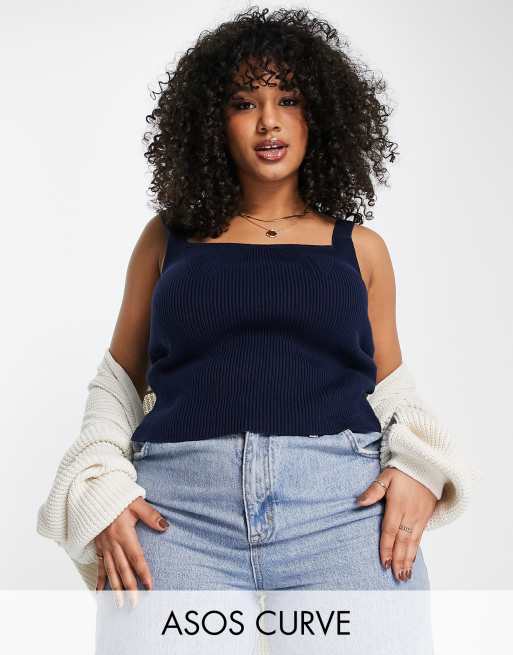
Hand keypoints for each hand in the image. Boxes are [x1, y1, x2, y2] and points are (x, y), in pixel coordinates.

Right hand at [95, 496, 169, 602]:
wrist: (96, 494)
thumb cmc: (118, 498)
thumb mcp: (136, 503)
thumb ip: (151, 515)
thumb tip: (165, 526)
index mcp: (124, 534)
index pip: (136, 557)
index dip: (143, 573)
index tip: (150, 586)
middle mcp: (113, 543)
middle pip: (123, 569)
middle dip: (129, 588)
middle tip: (135, 604)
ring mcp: (104, 547)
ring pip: (111, 571)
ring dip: (115, 589)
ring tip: (119, 604)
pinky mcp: (98, 547)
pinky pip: (99, 566)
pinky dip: (99, 580)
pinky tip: (100, 593)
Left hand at [356, 467, 437, 581]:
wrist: (428, 466)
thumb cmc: (403, 471)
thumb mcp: (386, 476)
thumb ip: (373, 491)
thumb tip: (358, 502)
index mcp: (397, 505)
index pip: (390, 530)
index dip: (387, 547)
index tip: (384, 563)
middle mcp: (410, 514)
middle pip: (403, 541)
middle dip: (400, 560)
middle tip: (397, 577)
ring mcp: (420, 517)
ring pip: (413, 542)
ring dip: (409, 559)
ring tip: (405, 575)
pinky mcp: (426, 517)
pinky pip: (420, 537)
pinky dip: (416, 550)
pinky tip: (413, 560)